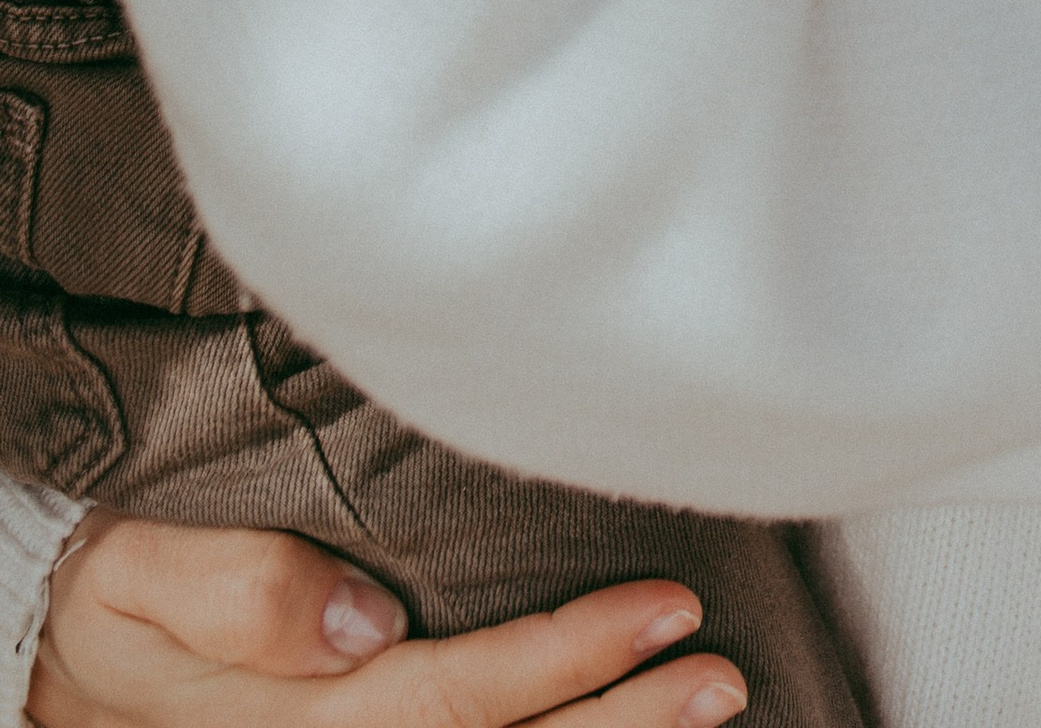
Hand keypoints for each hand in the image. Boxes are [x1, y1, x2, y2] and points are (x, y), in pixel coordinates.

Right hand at [30, 522, 741, 727]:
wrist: (70, 679)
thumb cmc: (118, 610)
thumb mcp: (134, 578)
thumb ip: (236, 591)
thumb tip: (361, 619)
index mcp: (298, 717)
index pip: (453, 695)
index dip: (564, 660)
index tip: (661, 610)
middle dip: (619, 721)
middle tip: (719, 675)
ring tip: (707, 702)